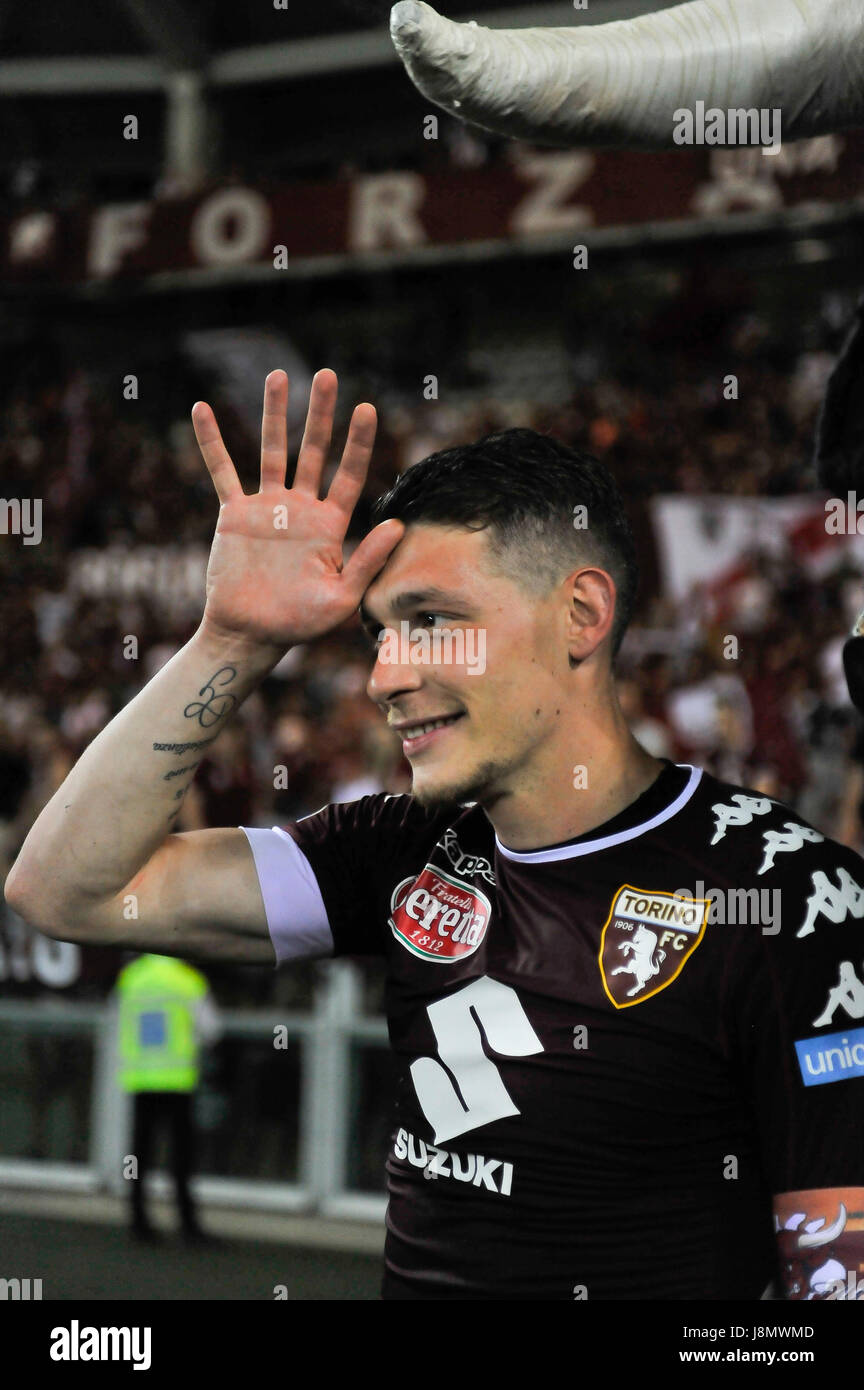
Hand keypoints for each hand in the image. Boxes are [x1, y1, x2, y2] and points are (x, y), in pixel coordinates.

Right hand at [192, 369, 403, 647]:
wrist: (251, 634)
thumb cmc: (300, 624)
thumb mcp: (343, 597)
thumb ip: (368, 560)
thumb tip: (397, 524)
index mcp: (330, 525)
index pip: (349, 474)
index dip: (358, 442)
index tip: (366, 408)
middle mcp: (301, 509)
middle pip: (313, 450)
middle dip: (320, 414)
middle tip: (327, 375)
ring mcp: (267, 508)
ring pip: (271, 450)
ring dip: (274, 413)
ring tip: (279, 375)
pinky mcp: (234, 514)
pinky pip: (222, 471)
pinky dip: (211, 442)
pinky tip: (202, 410)